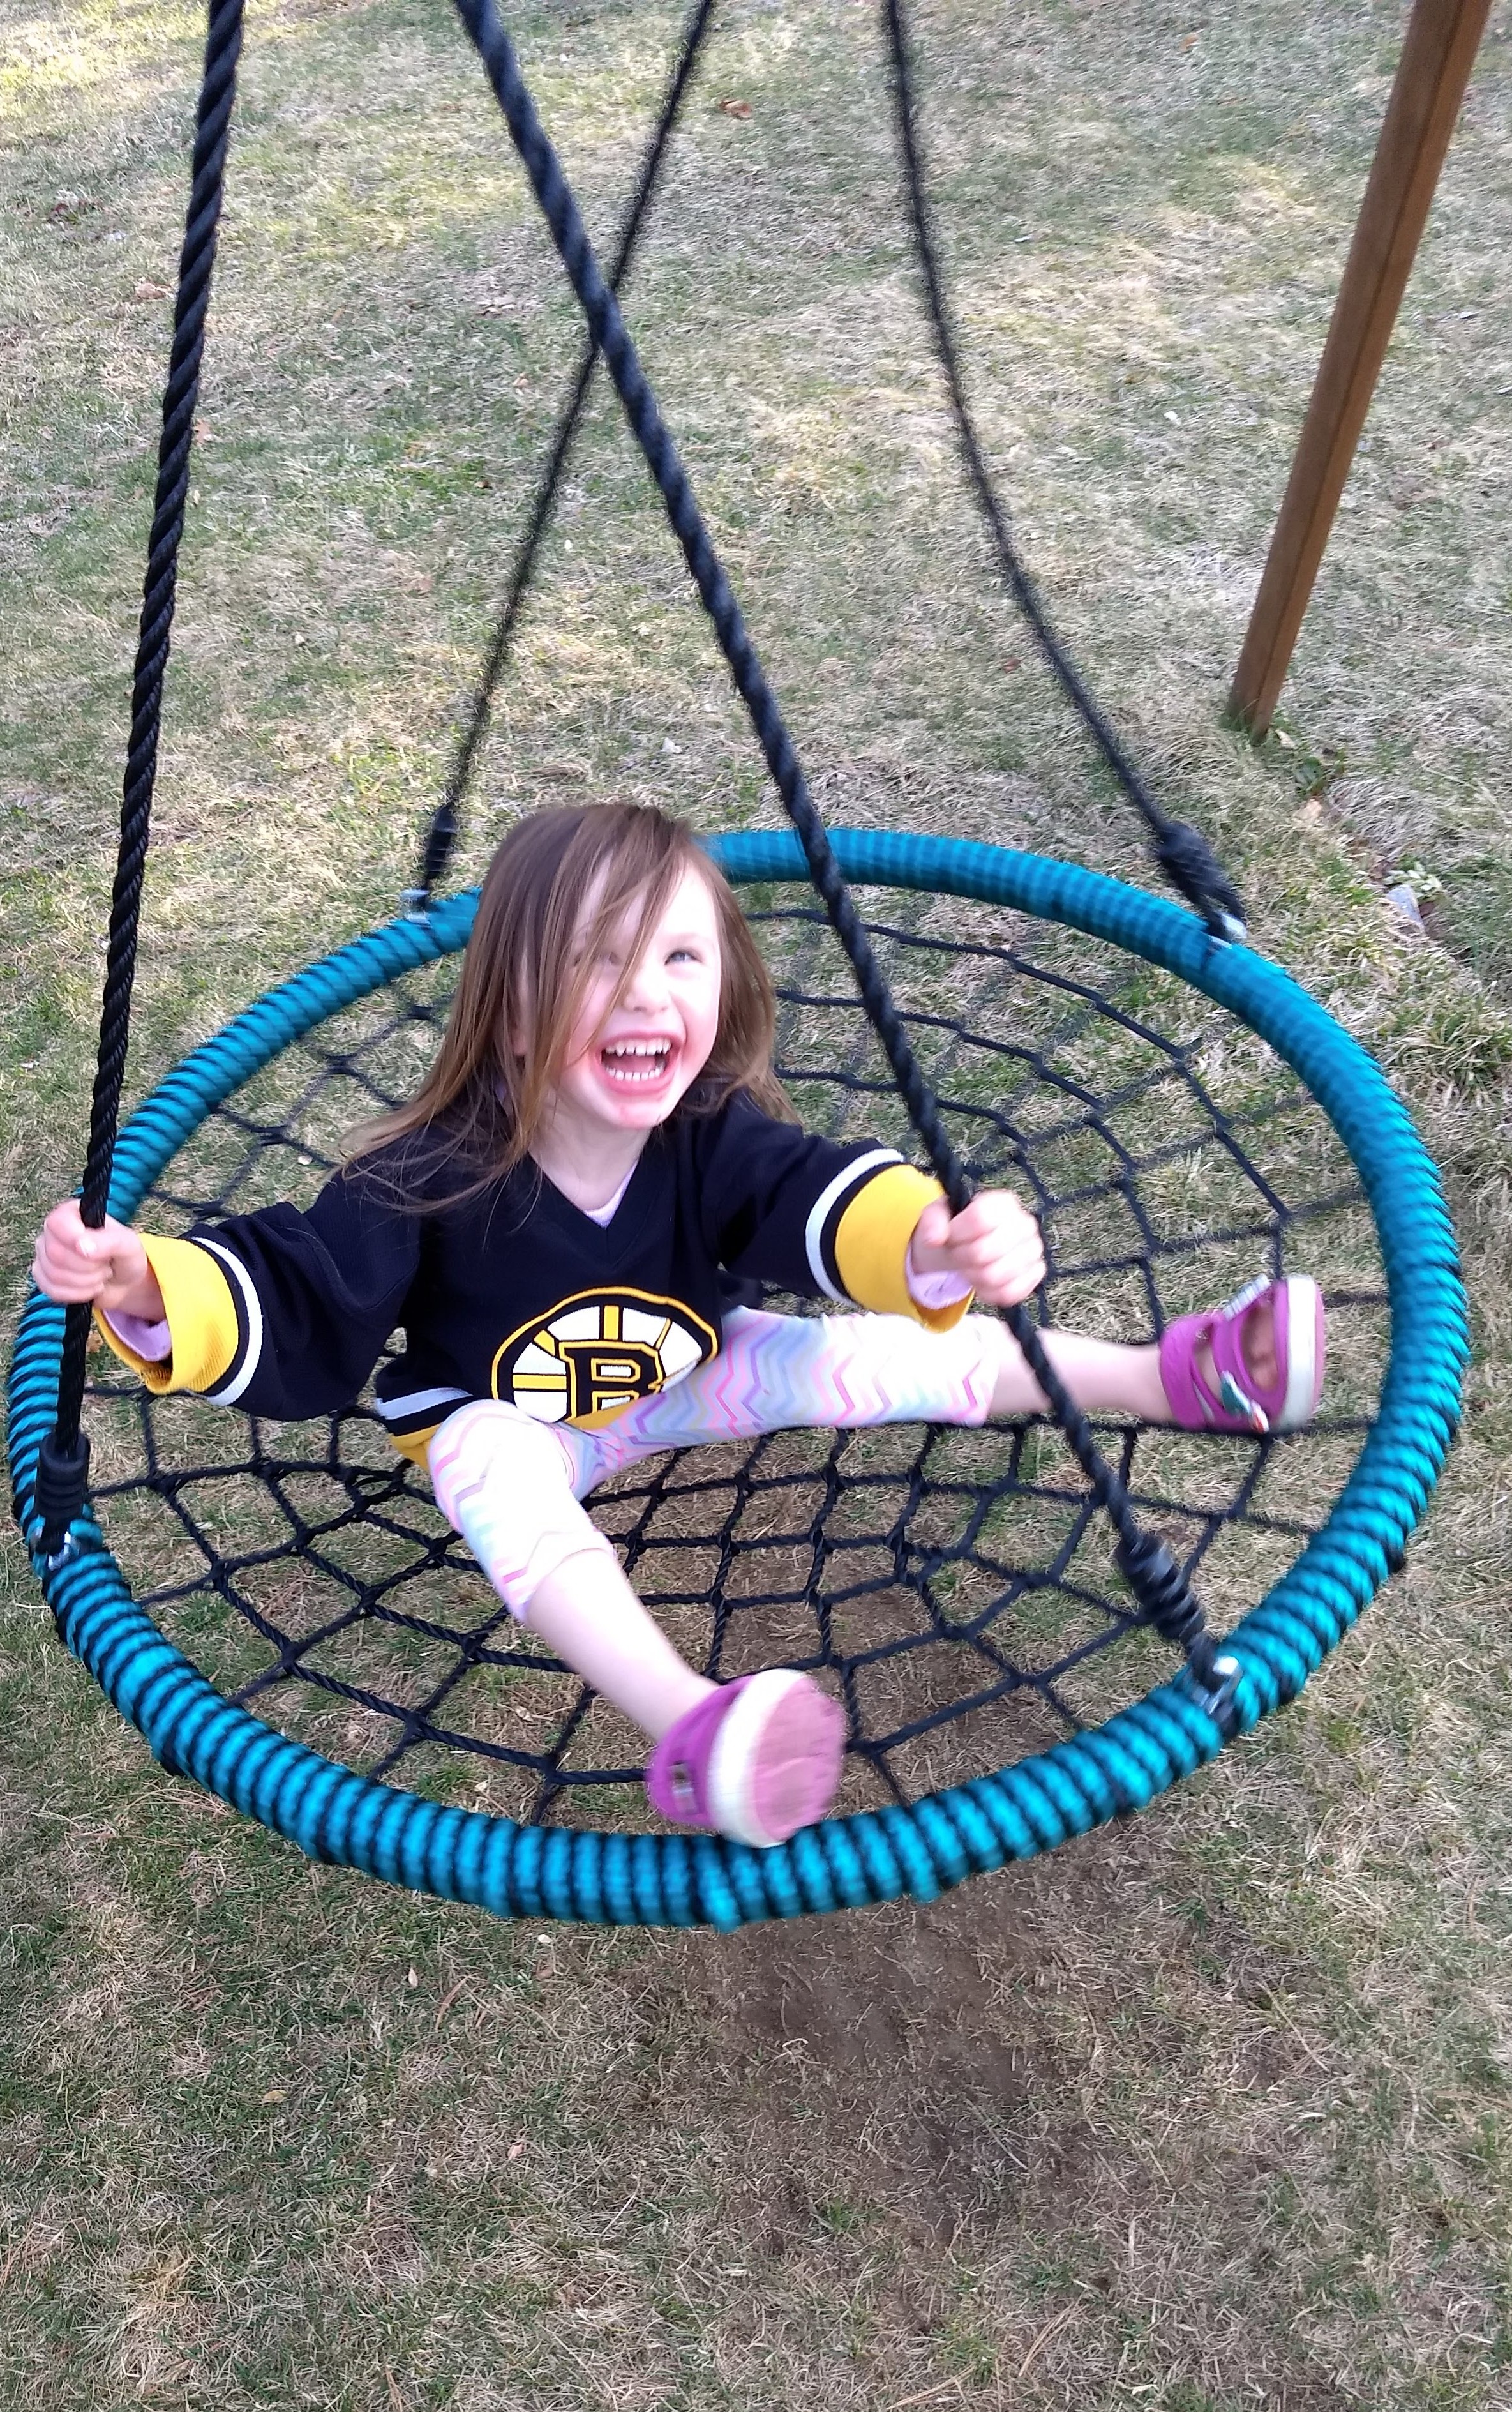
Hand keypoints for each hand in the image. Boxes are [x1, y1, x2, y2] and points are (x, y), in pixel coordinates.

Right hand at [32, 1201, 164, 1319]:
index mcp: (72, 1214)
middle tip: (105, 1264)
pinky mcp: (43, 1278)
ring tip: (100, 1275)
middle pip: (56, 1253)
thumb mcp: (127, 1244)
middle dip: (89, 1266)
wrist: (124, 1283)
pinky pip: (52, 1291)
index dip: (74, 1239)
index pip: (58, 1222)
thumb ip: (108, 1241)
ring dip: (86, 1281)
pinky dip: (77, 1294)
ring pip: (54, 1274)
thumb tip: (82, 1246)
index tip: (94, 1251)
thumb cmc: (124, 1256)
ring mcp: (45, 1255)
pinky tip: (89, 1288)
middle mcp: (53, 1232)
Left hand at [910, 1188, 1044, 1308]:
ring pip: (996, 1276)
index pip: (981, 1219)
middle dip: (961, 1258)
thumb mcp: (938, 1216)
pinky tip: (982, 1283)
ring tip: (969, 1268)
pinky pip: (1010, 1293)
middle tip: (957, 1255)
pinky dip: (989, 1293)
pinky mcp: (1036, 1273)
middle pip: (986, 1251)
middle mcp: (1025, 1222)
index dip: (958, 1234)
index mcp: (1003, 1202)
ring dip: (973, 1277)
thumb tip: (934, 1239)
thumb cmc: (958, 1227)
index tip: (950, 1237)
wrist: (974, 1244)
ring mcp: (1034, 1249)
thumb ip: (932, 1221)